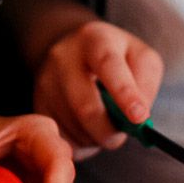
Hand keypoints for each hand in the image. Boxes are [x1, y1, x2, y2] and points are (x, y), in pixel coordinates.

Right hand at [34, 19, 162, 158]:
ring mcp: (45, 82)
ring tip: (104, 124)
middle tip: (122, 134)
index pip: (108, 65)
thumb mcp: (139, 58)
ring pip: (75, 128)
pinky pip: (63, 139)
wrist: (73, 52)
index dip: (124, 93)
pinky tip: (88, 128)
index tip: (139, 118)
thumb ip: (146, 84)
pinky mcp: (38, 106)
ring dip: (97, 138)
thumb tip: (139, 119)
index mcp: (94, 39)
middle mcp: (63, 58)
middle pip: (85, 106)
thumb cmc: (116, 57)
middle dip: (110, 130)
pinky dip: (82, 143)